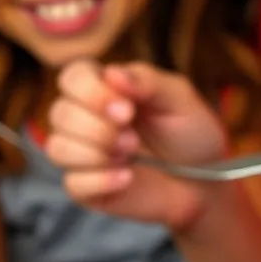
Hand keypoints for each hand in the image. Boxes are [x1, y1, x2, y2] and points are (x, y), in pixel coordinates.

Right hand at [46, 60, 228, 229]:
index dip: (89, 91)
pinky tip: (127, 178)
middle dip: (97, 128)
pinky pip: (72, 183)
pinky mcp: (85, 187)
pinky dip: (100, 180)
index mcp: (103, 88)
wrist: (203, 183)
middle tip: (134, 139)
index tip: (127, 109)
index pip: (72, 77)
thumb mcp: (179, 99)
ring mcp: (81, 154)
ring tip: (131, 156)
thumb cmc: (189, 135)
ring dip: (95, 153)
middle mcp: (85, 118)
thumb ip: (147, 81)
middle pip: (59, 113)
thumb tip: (112, 73)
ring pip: (57, 148)